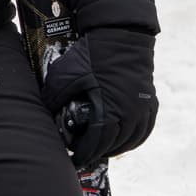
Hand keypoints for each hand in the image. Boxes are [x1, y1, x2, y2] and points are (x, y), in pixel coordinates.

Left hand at [40, 28, 157, 168]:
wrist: (121, 35)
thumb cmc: (92, 55)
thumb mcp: (66, 75)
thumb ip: (54, 97)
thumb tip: (44, 114)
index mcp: (109, 113)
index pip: (96, 145)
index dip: (84, 155)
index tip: (74, 160)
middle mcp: (130, 116)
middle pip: (114, 146)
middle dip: (98, 152)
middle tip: (85, 154)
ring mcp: (143, 110)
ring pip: (131, 140)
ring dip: (116, 147)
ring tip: (102, 149)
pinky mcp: (151, 102)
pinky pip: (144, 130)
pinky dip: (133, 138)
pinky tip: (123, 138)